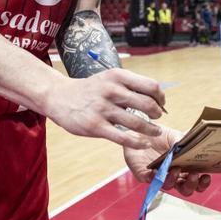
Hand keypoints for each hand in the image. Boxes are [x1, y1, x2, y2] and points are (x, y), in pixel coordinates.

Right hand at [43, 68, 165, 148]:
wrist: (60, 97)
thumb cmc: (90, 89)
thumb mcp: (109, 78)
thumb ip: (129, 86)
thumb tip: (155, 98)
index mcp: (117, 76)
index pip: (150, 86)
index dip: (160, 97)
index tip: (160, 104)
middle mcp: (111, 90)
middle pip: (147, 104)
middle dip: (157, 114)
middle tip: (157, 118)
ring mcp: (103, 109)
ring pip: (137, 123)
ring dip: (151, 130)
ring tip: (155, 132)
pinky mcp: (95, 126)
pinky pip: (123, 137)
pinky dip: (137, 142)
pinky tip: (143, 143)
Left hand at [124, 124, 210, 195]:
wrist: (141, 130)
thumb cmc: (160, 135)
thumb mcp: (176, 136)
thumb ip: (185, 144)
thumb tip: (195, 148)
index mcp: (184, 168)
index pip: (196, 182)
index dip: (202, 183)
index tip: (206, 176)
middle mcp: (172, 176)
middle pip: (185, 189)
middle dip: (191, 185)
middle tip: (193, 175)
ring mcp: (159, 177)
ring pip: (168, 186)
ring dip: (173, 179)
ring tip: (175, 168)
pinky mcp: (144, 175)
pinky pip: (150, 180)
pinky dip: (154, 177)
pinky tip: (156, 171)